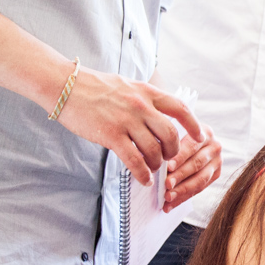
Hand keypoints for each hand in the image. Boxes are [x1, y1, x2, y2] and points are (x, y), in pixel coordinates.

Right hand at [54, 67, 202, 185]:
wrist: (64, 86)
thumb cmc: (93, 87)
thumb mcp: (126, 85)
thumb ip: (143, 98)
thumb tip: (158, 112)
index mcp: (146, 92)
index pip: (180, 107)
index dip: (193, 124)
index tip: (200, 137)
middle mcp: (140, 105)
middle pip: (170, 134)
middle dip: (173, 151)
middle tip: (168, 158)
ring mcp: (126, 120)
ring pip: (154, 150)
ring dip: (156, 164)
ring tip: (152, 168)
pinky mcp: (111, 135)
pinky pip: (134, 160)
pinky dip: (142, 173)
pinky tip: (142, 179)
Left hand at [163, 124, 221, 210]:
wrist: (192, 140)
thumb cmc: (174, 136)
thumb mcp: (173, 130)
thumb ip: (165, 139)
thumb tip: (149, 156)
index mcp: (204, 132)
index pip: (191, 146)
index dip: (180, 157)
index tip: (168, 167)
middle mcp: (214, 146)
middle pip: (197, 164)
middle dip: (180, 176)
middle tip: (166, 185)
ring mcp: (217, 162)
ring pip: (200, 179)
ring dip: (182, 190)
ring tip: (167, 198)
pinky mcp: (216, 175)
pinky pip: (199, 190)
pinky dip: (183, 199)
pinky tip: (169, 205)